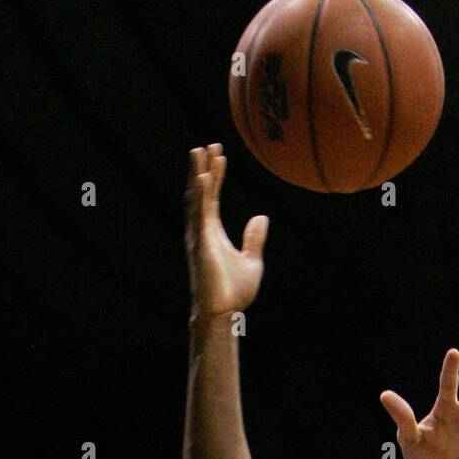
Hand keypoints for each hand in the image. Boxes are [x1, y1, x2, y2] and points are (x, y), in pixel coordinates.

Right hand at [186, 143, 268, 320]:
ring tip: (199, 151)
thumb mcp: (252, 261)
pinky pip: (200, 214)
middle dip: (202, 167)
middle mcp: (202, 231)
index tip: (219, 154)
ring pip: (196, 199)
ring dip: (198, 174)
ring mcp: (198, 237)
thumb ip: (254, 238)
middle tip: (206, 144)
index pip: (212, 197)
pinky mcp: (201, 244)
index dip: (215, 175)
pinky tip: (204, 177)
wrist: (223, 314)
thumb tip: (261, 217)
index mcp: (212, 232)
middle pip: (200, 192)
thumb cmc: (234, 293)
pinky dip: (202, 194)